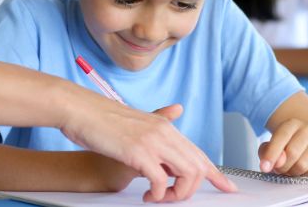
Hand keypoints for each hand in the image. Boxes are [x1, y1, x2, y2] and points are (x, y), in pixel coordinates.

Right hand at [59, 96, 236, 201]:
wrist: (79, 110)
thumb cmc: (102, 118)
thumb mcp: (136, 119)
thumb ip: (159, 118)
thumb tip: (177, 109)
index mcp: (165, 125)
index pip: (198, 153)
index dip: (215, 173)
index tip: (228, 188)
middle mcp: (164, 132)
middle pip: (199, 166)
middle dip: (191, 189)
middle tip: (173, 197)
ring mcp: (153, 141)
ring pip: (187, 174)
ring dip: (176, 194)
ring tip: (158, 197)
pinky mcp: (139, 152)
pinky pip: (161, 181)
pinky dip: (158, 194)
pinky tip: (147, 195)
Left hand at [258, 118, 307, 176]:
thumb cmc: (292, 150)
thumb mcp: (276, 146)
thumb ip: (267, 152)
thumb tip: (274, 163)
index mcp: (292, 124)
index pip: (280, 137)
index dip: (271, 154)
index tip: (264, 167)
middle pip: (291, 153)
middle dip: (281, 166)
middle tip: (280, 170)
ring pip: (301, 165)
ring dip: (293, 173)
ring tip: (292, 170)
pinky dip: (304, 177)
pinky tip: (304, 172)